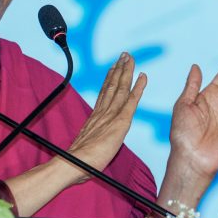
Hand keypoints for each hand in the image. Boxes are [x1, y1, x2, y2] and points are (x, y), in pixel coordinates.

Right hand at [67, 52, 146, 181]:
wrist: (74, 162)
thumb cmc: (78, 160)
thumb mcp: (85, 145)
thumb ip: (90, 138)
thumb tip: (90, 142)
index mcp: (95, 116)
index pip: (105, 92)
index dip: (110, 78)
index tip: (113, 66)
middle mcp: (103, 111)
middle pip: (113, 85)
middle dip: (119, 68)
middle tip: (124, 55)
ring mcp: (111, 115)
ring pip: (121, 87)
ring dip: (127, 71)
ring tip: (130, 58)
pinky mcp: (120, 121)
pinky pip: (132, 100)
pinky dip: (138, 87)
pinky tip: (143, 76)